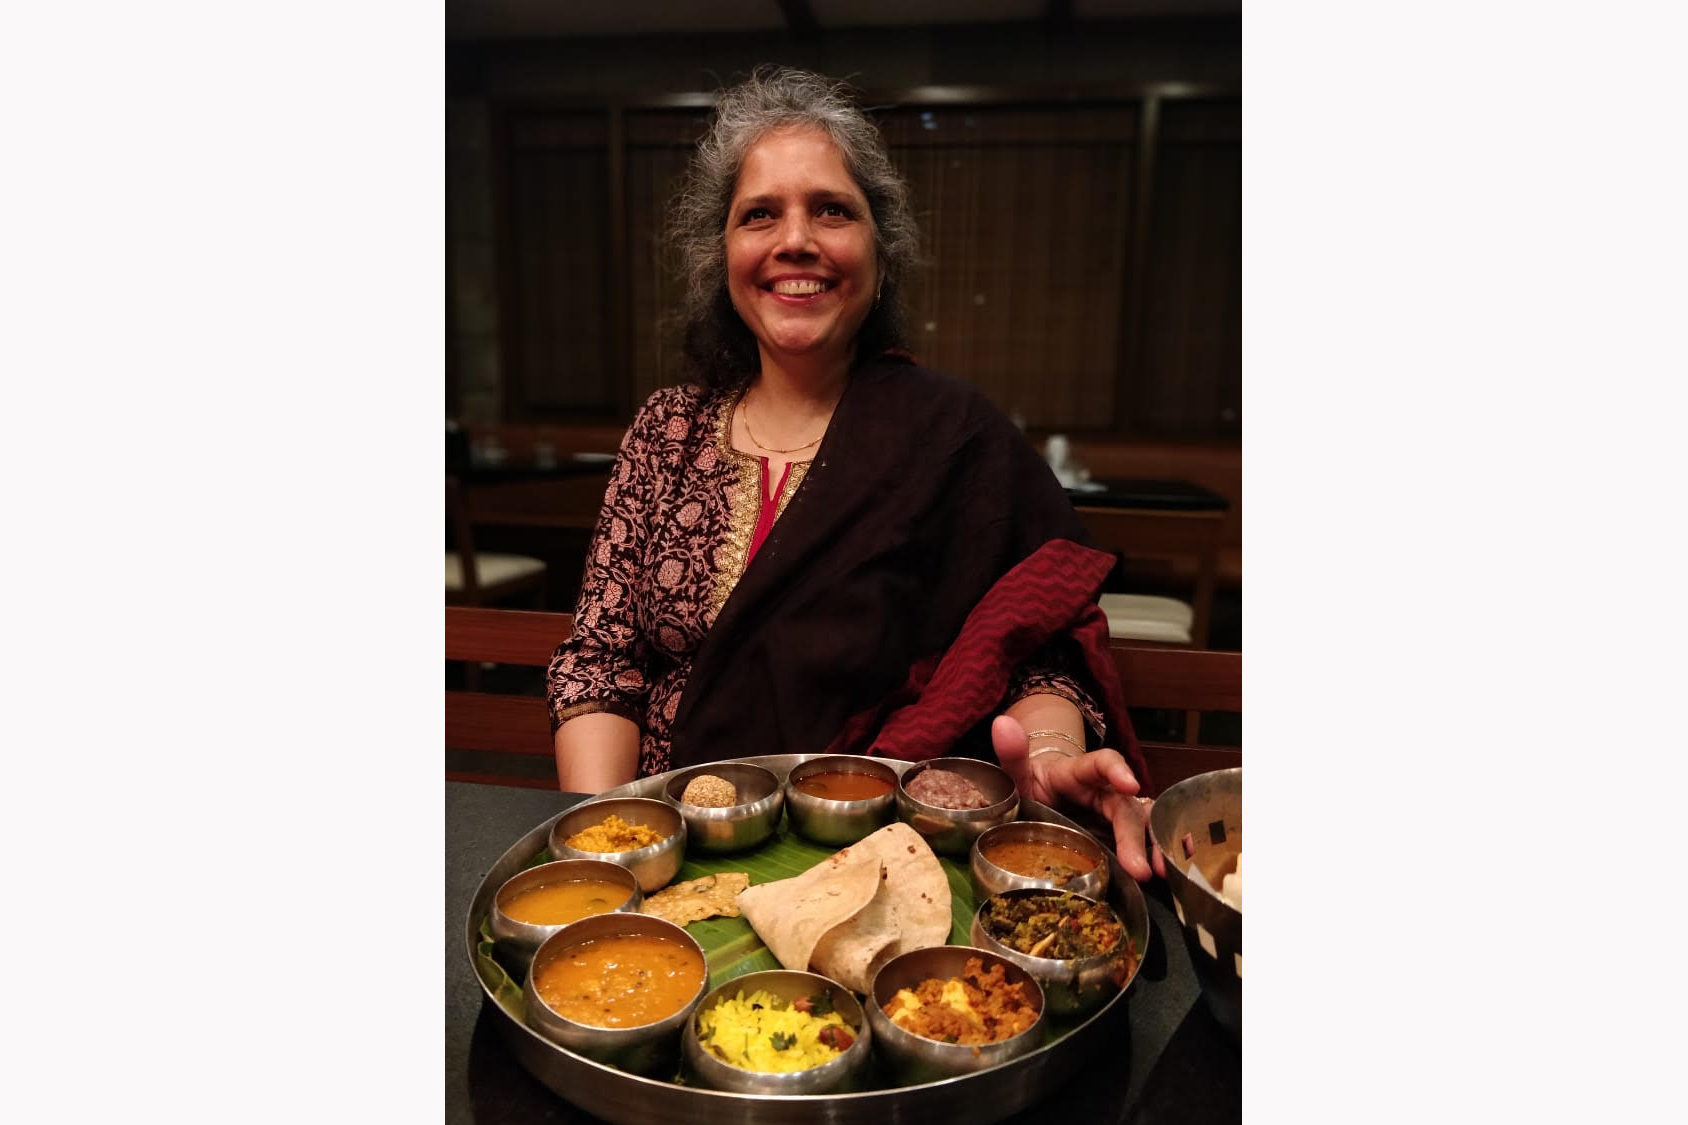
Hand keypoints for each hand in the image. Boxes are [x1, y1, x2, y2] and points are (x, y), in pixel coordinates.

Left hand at [991, 715, 1165, 881]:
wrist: (1037, 804)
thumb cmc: (1031, 788)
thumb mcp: (1018, 776)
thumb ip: (1012, 755)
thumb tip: (1002, 723)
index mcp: (1080, 773)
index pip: (1102, 763)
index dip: (1117, 772)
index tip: (1129, 785)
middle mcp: (1105, 792)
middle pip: (1126, 807)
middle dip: (1133, 836)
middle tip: (1139, 868)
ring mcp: (1115, 816)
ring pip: (1143, 824)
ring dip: (1154, 847)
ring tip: (1158, 873)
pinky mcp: (1119, 838)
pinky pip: (1143, 844)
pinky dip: (1153, 858)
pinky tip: (1159, 877)